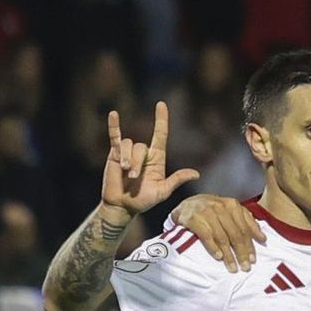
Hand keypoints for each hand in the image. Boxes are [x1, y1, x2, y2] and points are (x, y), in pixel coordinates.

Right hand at [100, 101, 199, 220]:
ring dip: (126, 159)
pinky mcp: (114, 154)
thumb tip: (196, 174)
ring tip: (123, 173)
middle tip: (133, 178)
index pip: (160, 134)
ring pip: (128, 145)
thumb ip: (176, 180)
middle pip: (141, 146)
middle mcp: (144, 153)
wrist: (122, 205)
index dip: (161, 120)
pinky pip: (115, 136)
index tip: (161, 104)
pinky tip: (113, 114)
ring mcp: (128, 152)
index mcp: (157, 159)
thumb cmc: (143, 201)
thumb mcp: (162, 192)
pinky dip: (114, 125)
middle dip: (136, 163)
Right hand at [170, 193, 264, 273]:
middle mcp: (221, 207)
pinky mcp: (194, 219)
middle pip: (235, 234)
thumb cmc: (211, 209)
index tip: (253, 260)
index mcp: (232, 205)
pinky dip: (213, 247)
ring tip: (233, 267)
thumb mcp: (230, 211)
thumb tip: (262, 238)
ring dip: (228, 255)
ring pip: (222, 237)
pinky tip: (218, 257)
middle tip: (245, 267)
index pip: (244, 229)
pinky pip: (206, 236)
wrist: (186, 205)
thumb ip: (247, 222)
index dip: (250, 246)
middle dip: (241, 253)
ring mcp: (207, 213)